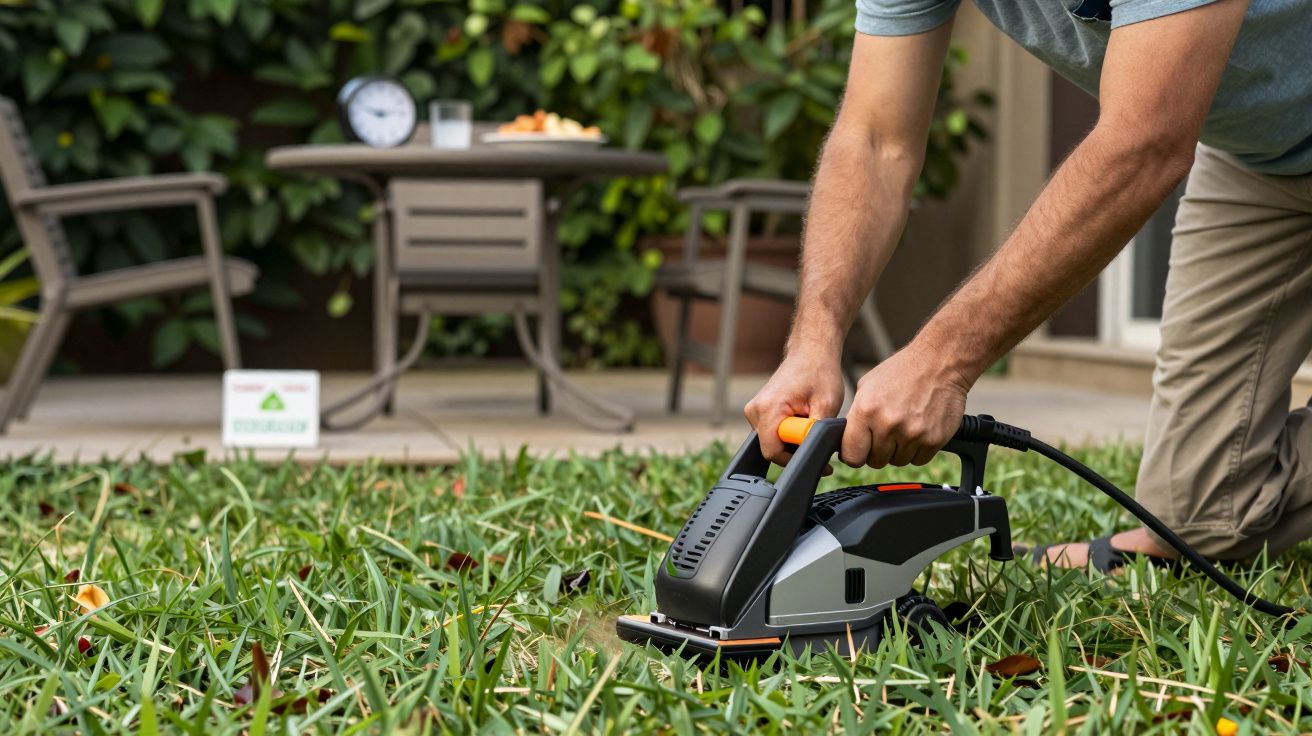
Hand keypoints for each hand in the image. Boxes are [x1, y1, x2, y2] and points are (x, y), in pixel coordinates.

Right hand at [744, 354, 844, 464]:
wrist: (811, 352)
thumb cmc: (819, 373)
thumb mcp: (826, 406)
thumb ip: (817, 433)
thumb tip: (815, 454)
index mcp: (767, 409)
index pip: (772, 452)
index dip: (795, 459)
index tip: (816, 457)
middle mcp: (754, 410)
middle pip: (771, 448)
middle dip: (795, 448)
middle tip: (816, 434)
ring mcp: (754, 410)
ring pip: (771, 441)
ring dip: (792, 439)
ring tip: (809, 420)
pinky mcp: (758, 410)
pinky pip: (771, 432)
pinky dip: (788, 431)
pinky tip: (801, 417)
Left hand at [841, 342, 969, 467]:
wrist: (940, 363)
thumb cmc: (902, 372)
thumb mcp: (867, 386)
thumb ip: (856, 416)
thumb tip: (847, 440)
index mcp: (866, 410)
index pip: (852, 455)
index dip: (854, 455)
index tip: (859, 450)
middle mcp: (888, 424)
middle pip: (875, 461)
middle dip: (878, 450)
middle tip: (887, 432)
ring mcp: (912, 434)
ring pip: (897, 462)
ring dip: (899, 450)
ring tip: (904, 426)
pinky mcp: (933, 440)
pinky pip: (918, 460)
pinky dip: (917, 450)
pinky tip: (918, 430)